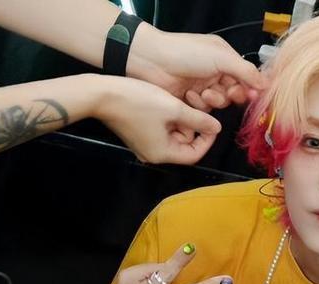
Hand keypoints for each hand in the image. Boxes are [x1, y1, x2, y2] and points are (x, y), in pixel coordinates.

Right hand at [94, 75, 221, 163]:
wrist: (101, 94)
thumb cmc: (136, 101)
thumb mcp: (174, 109)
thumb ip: (198, 120)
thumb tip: (217, 128)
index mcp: (162, 154)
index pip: (194, 155)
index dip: (206, 140)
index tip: (212, 124)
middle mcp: (153, 154)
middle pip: (184, 145)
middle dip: (192, 126)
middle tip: (193, 105)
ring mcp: (144, 145)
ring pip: (174, 135)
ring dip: (180, 119)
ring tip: (177, 101)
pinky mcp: (138, 134)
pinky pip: (161, 130)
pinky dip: (168, 118)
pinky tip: (165, 102)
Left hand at [127, 25, 266, 110]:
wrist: (151, 61)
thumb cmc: (186, 53)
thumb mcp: (221, 57)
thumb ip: (245, 71)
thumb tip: (266, 84)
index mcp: (224, 58)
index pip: (245, 77)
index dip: (249, 87)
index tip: (251, 95)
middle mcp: (215, 72)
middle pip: (234, 93)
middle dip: (229, 95)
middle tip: (224, 93)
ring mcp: (202, 86)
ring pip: (219, 103)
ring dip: (213, 100)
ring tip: (201, 93)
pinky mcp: (190, 100)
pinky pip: (204, 110)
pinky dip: (198, 104)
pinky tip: (189, 95)